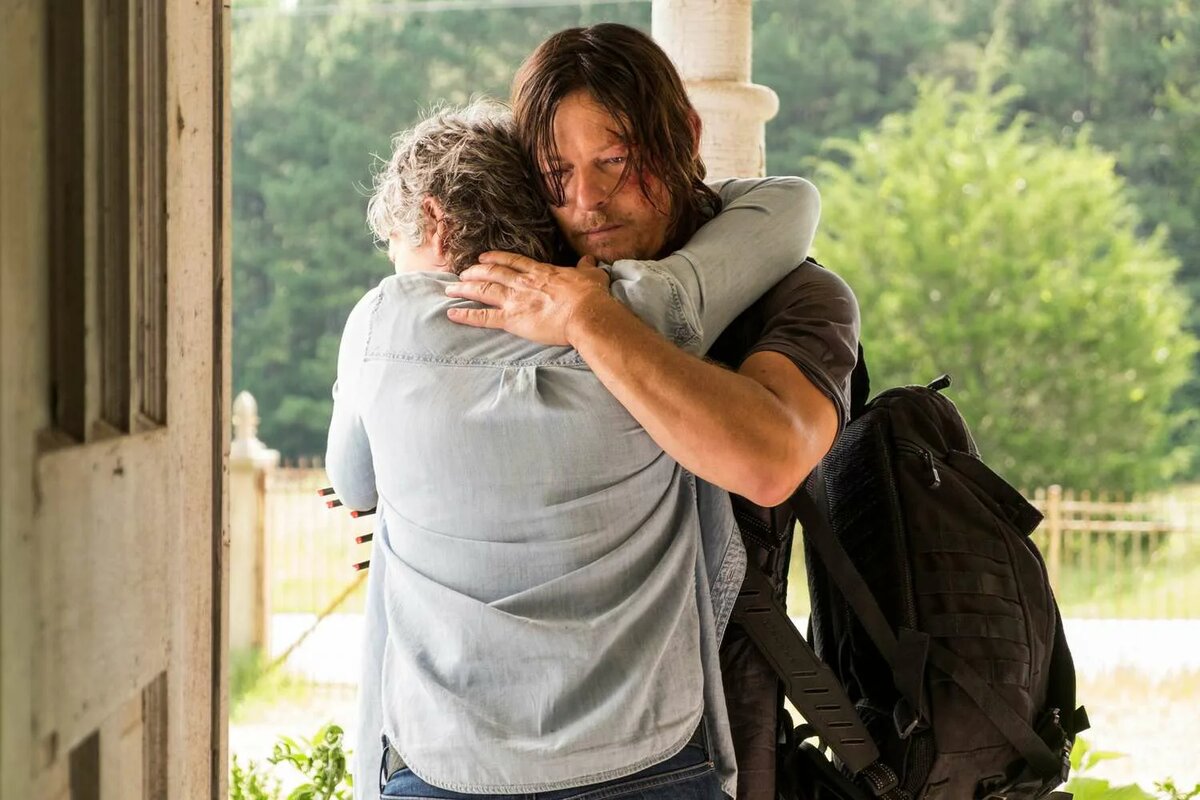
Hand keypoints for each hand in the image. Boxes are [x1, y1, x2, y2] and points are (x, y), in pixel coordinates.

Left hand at [445, 252, 611, 345]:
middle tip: (462, 273)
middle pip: (493, 273)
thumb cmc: (591, 296)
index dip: (496, 258)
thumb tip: (589, 260)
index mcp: (541, 272)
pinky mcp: (512, 320)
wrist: (587, 314)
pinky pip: (484, 317)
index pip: (513, 261)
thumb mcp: (592, 275)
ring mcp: (515, 300)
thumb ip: (587, 266)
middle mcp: (523, 283)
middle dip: (475, 272)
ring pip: (484, 290)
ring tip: (450, 289)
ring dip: (465, 288)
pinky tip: (452, 313)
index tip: (483, 257)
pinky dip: (466, 315)